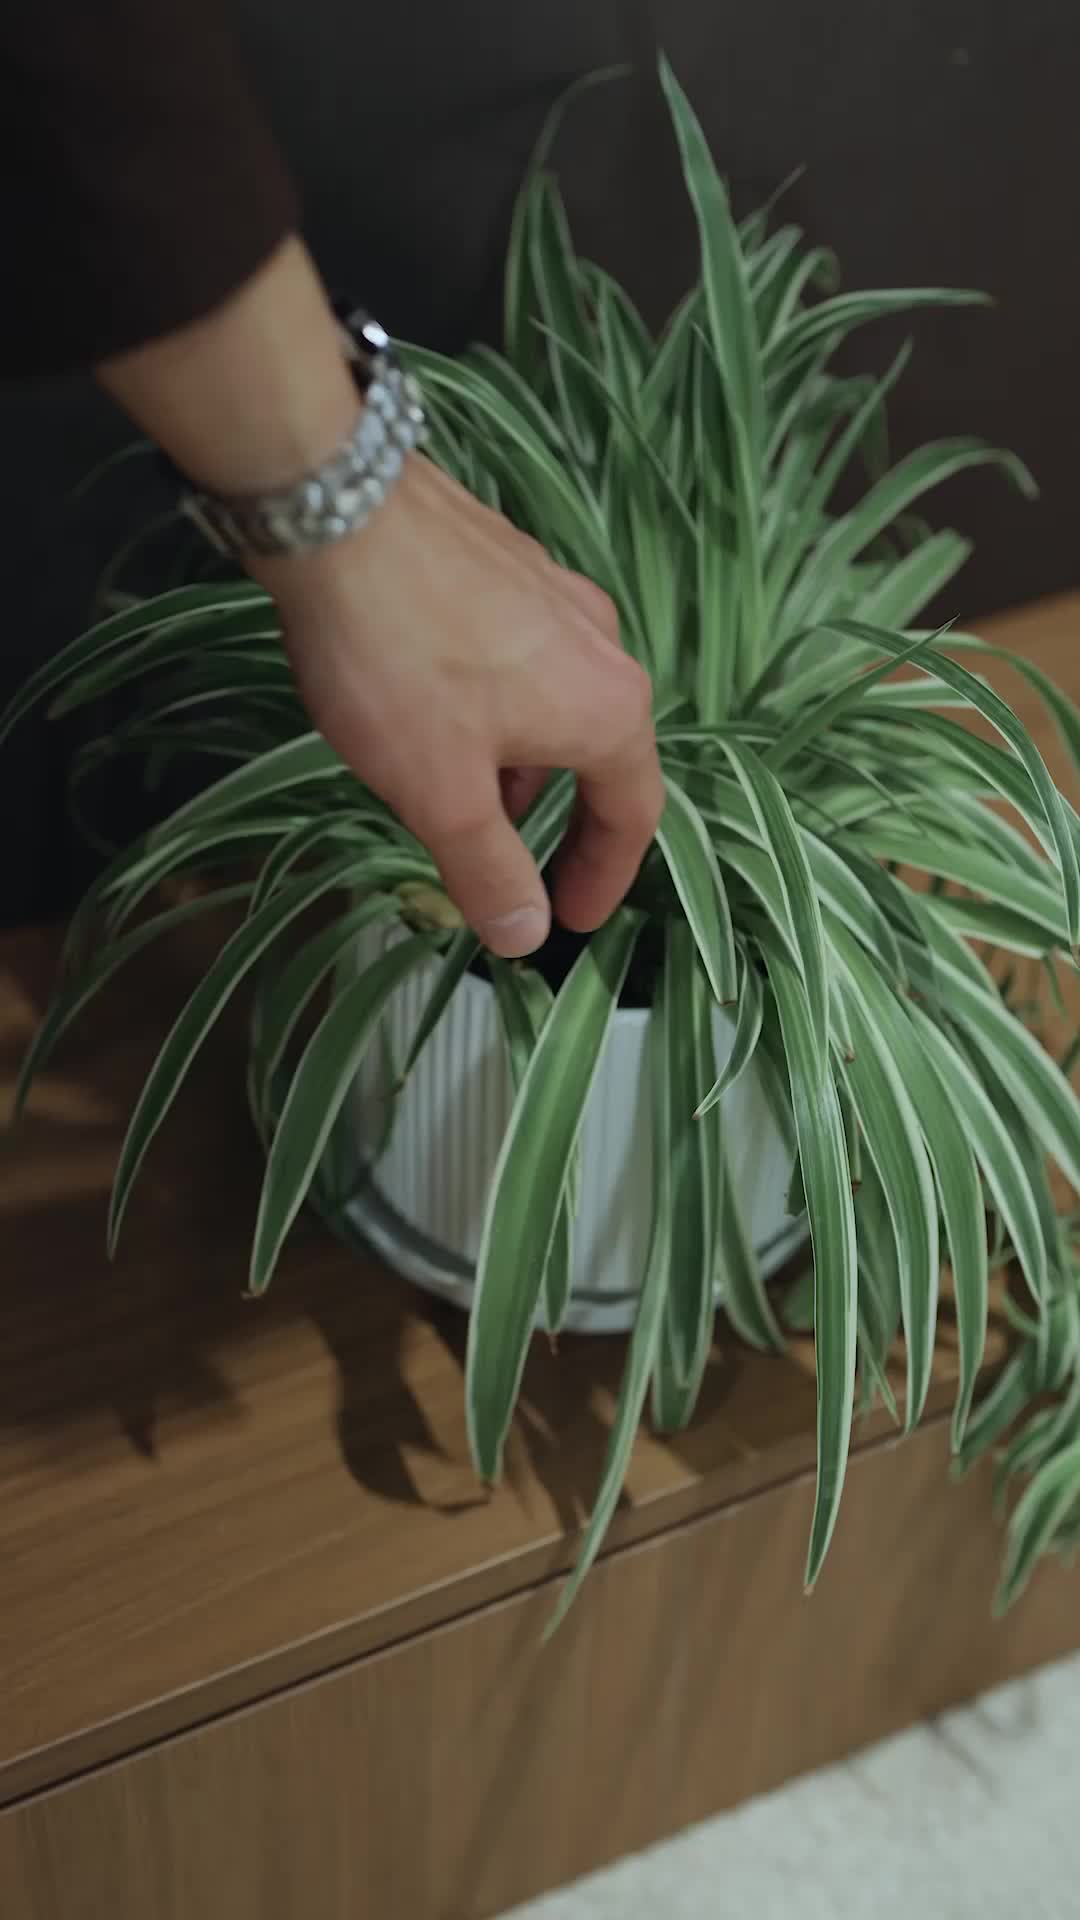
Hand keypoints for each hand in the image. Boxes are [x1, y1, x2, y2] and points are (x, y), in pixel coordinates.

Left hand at [256, 455, 663, 957]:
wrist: (337, 508)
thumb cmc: (397, 658)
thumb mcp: (441, 792)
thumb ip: (489, 870)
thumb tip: (526, 936)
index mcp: (608, 711)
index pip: (632, 815)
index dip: (603, 877)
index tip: (573, 919)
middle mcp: (601, 646)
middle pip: (600, 756)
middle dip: (557, 821)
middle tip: (514, 870)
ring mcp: (557, 594)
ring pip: (558, 702)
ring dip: (522, 762)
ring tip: (462, 796)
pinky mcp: (508, 561)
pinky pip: (524, 655)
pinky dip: (498, 705)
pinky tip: (436, 711)